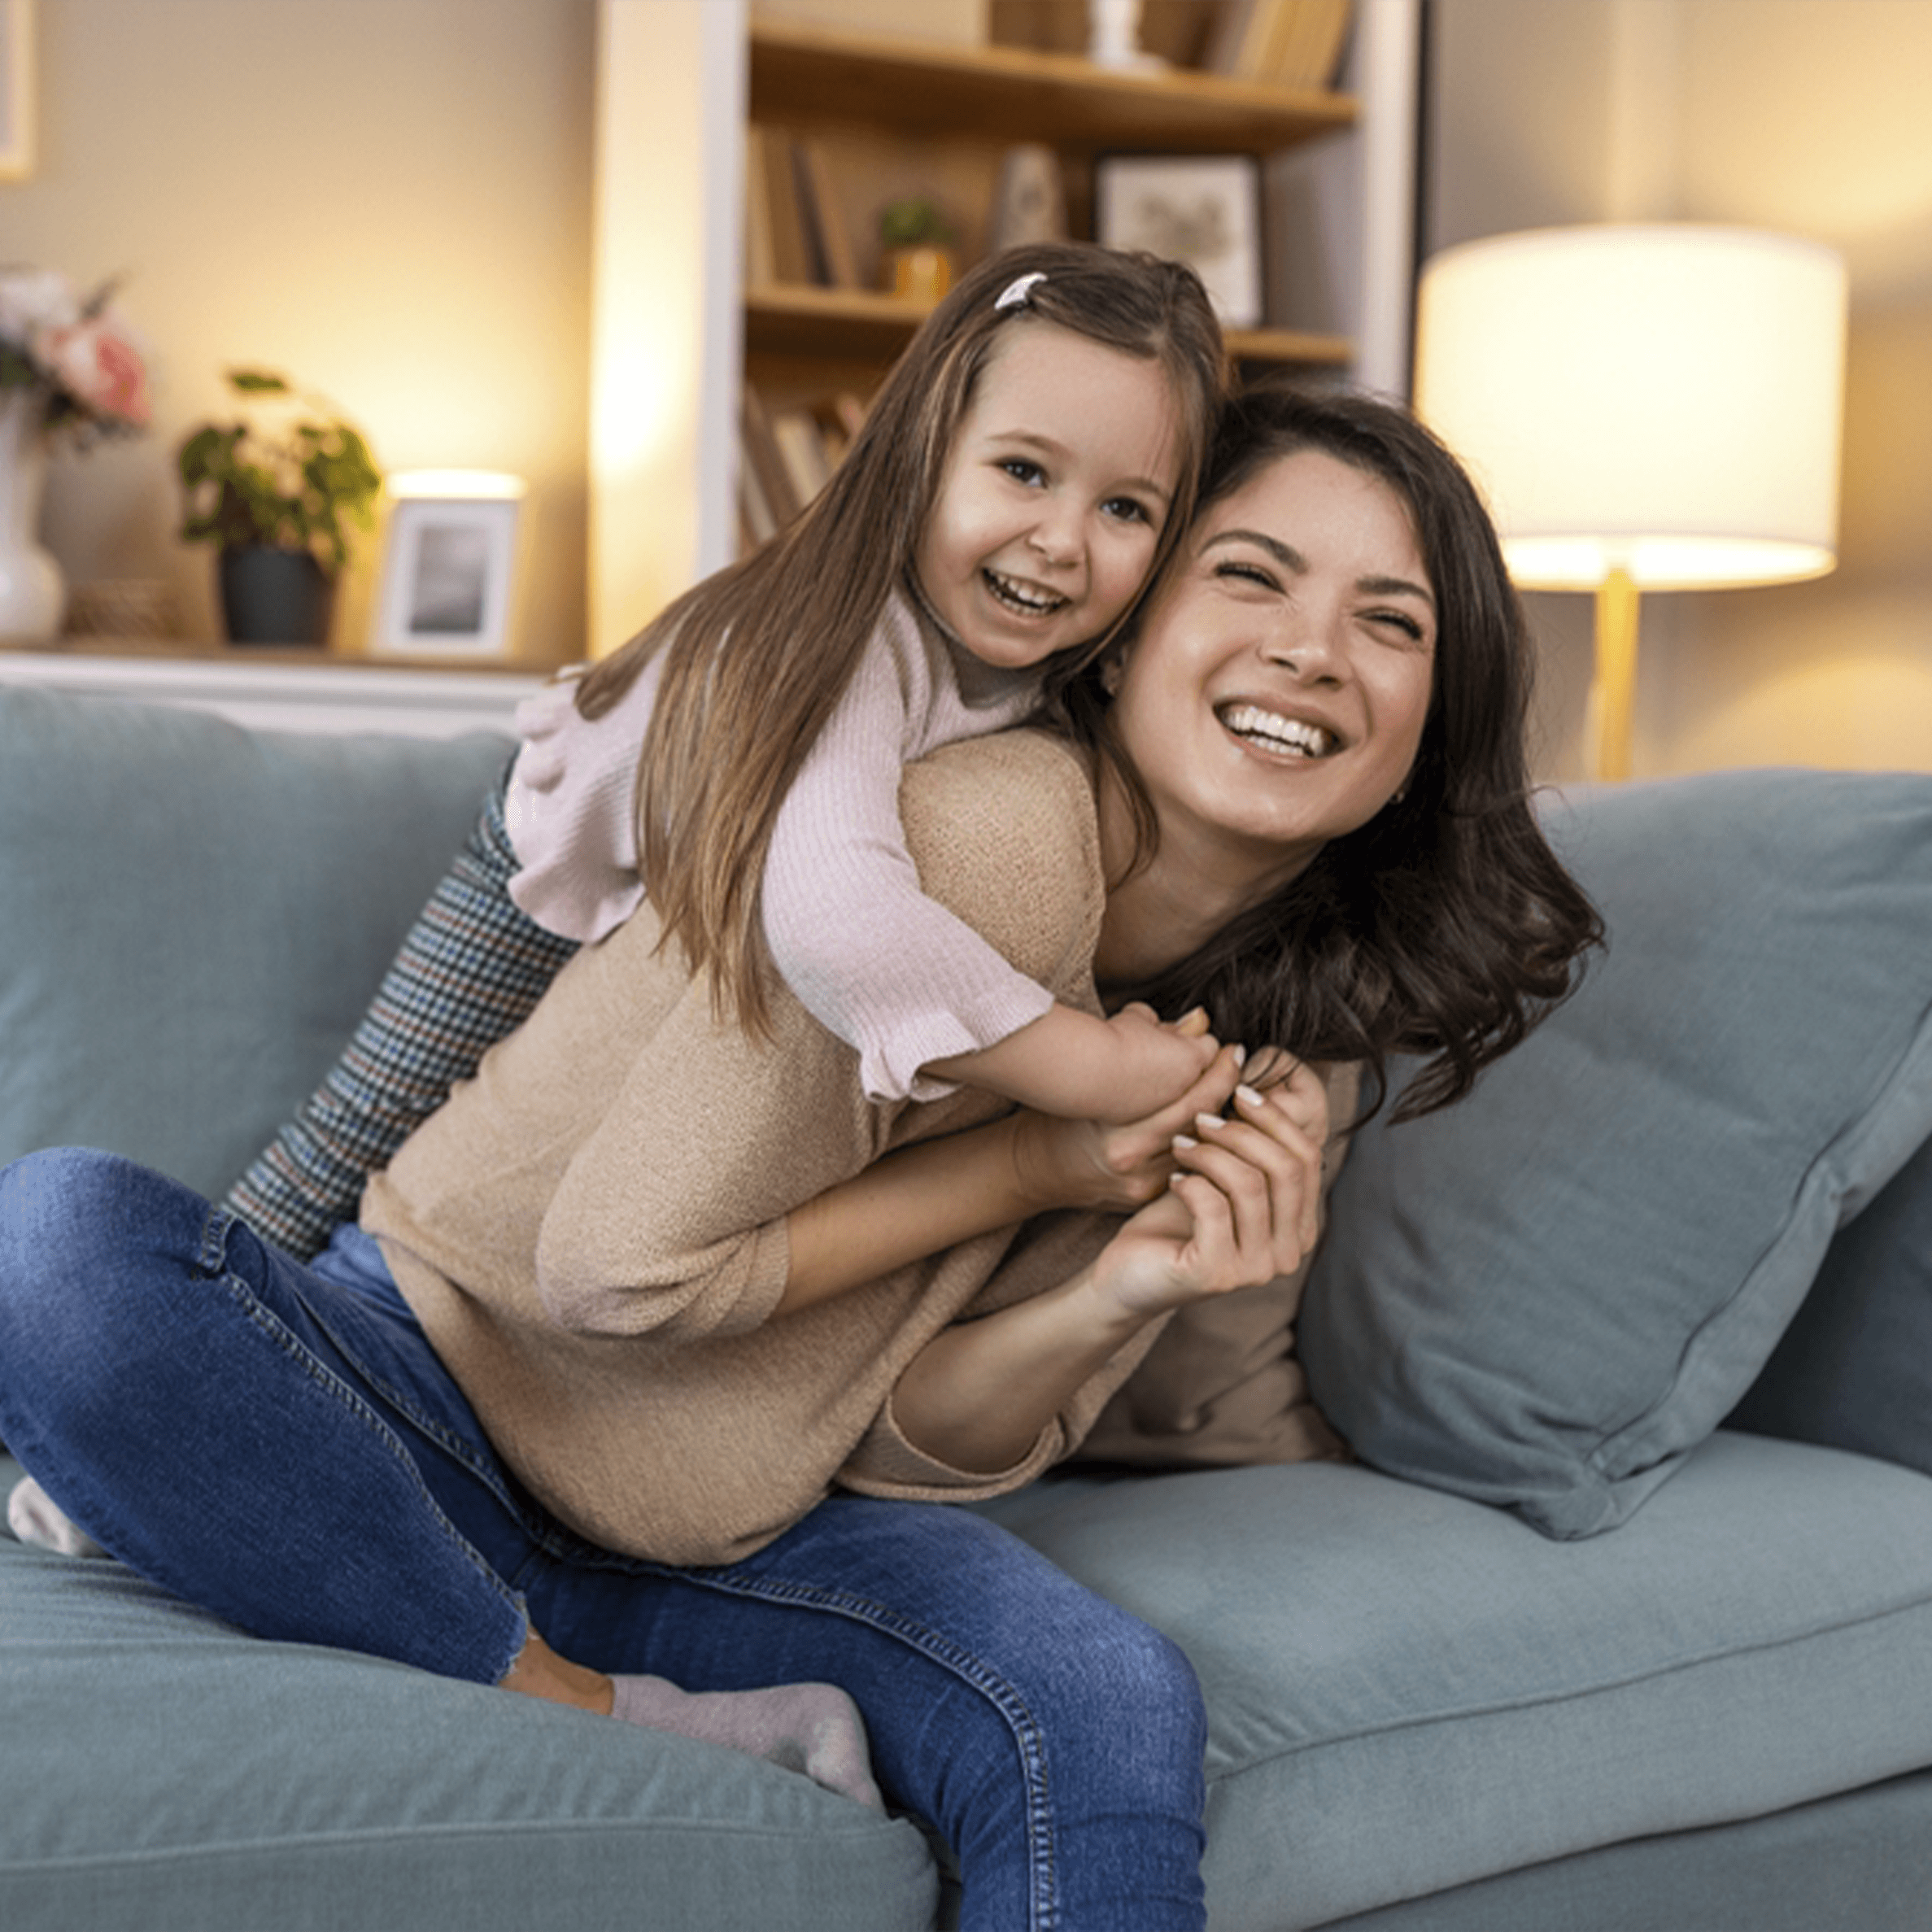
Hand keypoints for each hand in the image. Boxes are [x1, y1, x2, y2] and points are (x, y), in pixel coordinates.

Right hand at [1010, 1012, 1244, 1214]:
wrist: (1036, 1167)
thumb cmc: (1066, 1110)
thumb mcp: (1102, 1068)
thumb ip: (1149, 1039)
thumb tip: (1199, 1020)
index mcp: (1117, 1124)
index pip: (1187, 1094)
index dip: (1216, 1068)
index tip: (1229, 1048)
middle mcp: (1130, 1155)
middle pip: (1199, 1118)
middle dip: (1225, 1086)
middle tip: (1238, 1060)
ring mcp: (1140, 1181)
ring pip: (1201, 1145)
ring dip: (1221, 1116)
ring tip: (1235, 1089)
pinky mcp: (1144, 1196)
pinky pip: (1187, 1165)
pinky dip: (1204, 1141)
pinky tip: (1215, 1122)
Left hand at [1085, 1065, 1324, 1319]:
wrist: (1129, 1273)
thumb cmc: (1175, 1220)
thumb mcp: (1221, 1177)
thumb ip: (1250, 1146)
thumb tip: (1252, 1079)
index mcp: (1300, 1227)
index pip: (1308, 1158)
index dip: (1276, 1119)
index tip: (1238, 1093)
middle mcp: (1288, 1254)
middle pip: (1287, 1170)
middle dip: (1242, 1133)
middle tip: (1202, 1120)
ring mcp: (1257, 1270)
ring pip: (1249, 1184)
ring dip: (1210, 1153)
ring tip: (1180, 1144)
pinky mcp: (1218, 1274)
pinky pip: (1214, 1206)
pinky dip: (1190, 1182)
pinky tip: (1173, 1179)